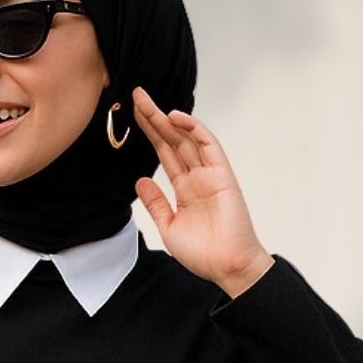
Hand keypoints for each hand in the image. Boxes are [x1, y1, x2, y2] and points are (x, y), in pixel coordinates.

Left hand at [130, 85, 275, 299]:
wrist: (228, 267)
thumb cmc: (204, 254)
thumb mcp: (169, 227)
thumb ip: (156, 204)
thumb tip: (140, 181)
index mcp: (184, 189)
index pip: (164, 153)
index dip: (150, 133)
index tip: (134, 114)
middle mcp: (197, 177)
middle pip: (172, 140)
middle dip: (154, 118)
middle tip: (136, 95)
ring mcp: (210, 174)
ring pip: (186, 138)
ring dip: (168, 118)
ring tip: (148, 101)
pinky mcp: (223, 175)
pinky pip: (208, 145)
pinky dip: (193, 128)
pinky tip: (175, 116)